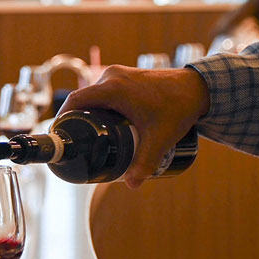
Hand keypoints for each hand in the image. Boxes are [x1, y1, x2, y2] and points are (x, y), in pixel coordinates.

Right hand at [59, 65, 209, 188]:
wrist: (197, 87)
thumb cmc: (178, 108)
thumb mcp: (159, 139)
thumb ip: (144, 162)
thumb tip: (131, 184)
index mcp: (113, 88)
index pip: (75, 101)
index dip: (63, 117)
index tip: (60, 134)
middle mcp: (112, 77)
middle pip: (83, 99)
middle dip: (78, 120)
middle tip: (79, 142)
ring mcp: (119, 74)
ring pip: (95, 95)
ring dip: (91, 112)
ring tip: (92, 136)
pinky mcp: (126, 76)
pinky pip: (105, 90)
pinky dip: (101, 105)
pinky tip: (107, 121)